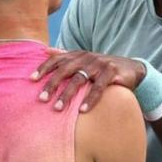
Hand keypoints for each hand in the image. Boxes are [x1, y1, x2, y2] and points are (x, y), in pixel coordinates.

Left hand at [30, 49, 145, 112]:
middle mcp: (86, 57)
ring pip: (80, 79)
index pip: (57, 59)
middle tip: (41, 98)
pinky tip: (82, 111)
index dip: (44, 68)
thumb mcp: (84, 59)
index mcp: (77, 55)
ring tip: (57, 108)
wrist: (130, 67)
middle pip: (65, 70)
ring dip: (67, 94)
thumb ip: (65, 55)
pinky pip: (99, 88)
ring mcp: (99, 64)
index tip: (31, 79)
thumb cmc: (101, 67)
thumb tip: (46, 50)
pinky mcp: (111, 73)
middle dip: (52, 84)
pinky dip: (90, 99)